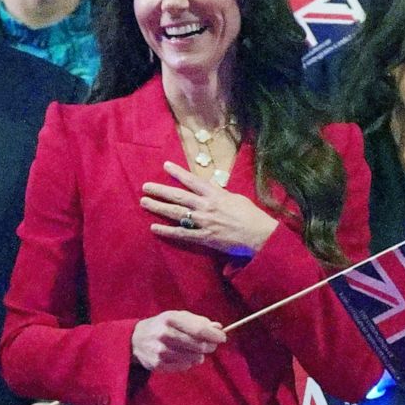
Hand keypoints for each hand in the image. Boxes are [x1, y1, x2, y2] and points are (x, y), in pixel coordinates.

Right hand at [132, 310, 225, 371]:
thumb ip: (198, 321)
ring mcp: (160, 351)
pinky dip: (188, 363)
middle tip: (211, 345)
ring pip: (193, 358)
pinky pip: (184, 367)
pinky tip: (184, 357)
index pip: (199, 329)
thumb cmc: (162, 325)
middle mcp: (165, 334)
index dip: (214, 335)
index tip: (222, 337)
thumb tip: (218, 327)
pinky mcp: (158, 364)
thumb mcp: (177, 317)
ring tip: (194, 351)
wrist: (135, 339)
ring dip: (199, 355)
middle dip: (209, 346)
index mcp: (170, 319)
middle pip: (198, 346)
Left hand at [141, 161, 277, 255]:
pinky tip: (154, 228)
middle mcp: (207, 206)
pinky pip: (181, 234)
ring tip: (144, 202)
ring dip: (158, 207)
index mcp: (216, 195)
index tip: (165, 166)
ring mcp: (203, 222)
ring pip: (176, 213)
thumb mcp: (237, 199)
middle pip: (179, 196)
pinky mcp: (204, 238)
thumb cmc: (252, 216)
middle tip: (145, 187)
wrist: (260, 235)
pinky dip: (167, 231)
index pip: (193, 181)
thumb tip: (210, 188)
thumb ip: (221, 194)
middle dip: (160, 190)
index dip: (178, 173)